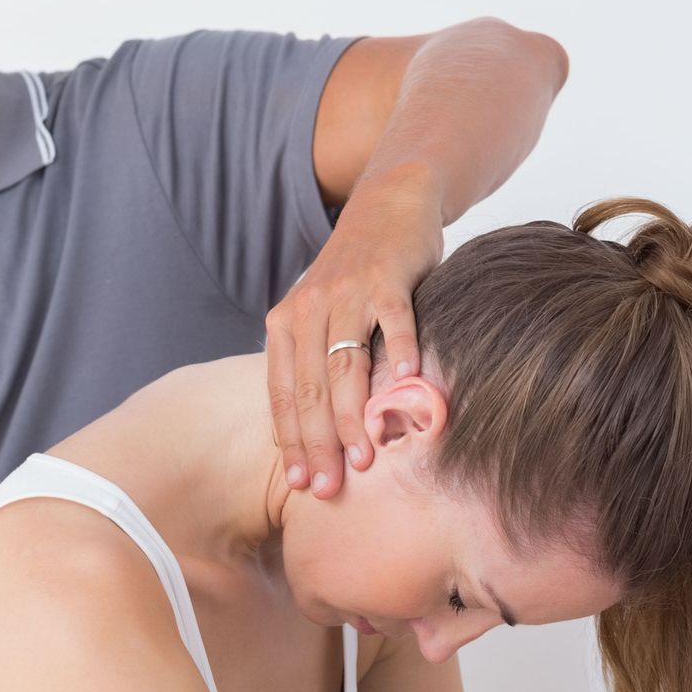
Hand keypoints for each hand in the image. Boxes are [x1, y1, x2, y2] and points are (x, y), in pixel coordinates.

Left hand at [266, 166, 442, 498]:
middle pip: (310, 387)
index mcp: (286, 323)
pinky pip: (393, 319)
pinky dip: (400, 349)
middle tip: (329, 488)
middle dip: (318, 443)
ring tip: (364, 457)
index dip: (292, 441)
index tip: (302, 483)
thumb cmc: (356, 274)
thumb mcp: (322, 315)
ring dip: (352, 413)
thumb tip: (318, 434)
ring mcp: (349, 292)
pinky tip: (407, 382)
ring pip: (345, 363)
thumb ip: (315, 364)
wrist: (388, 202)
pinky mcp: (388, 276)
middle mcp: (310, 308)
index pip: (284, 393)